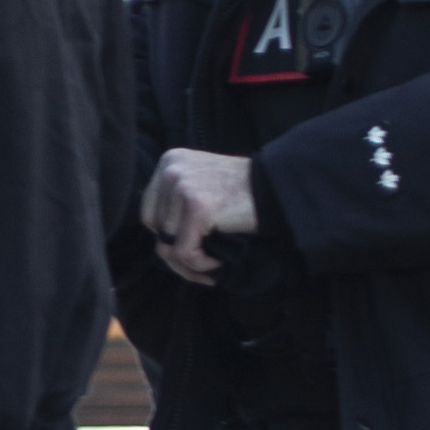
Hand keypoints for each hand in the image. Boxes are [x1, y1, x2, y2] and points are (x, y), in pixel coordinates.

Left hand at [140, 146, 262, 285]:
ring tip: (211, 266)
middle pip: (155, 230)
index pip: (149, 213)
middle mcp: (171, 171)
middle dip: (176, 255)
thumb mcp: (203, 185)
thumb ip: (176, 204)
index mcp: (169, 163)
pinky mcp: (198, 206)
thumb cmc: (245, 194)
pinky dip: (201, 265)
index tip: (190, 250)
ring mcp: (183, 187)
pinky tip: (218, 261)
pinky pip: (185, 252)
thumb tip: (159, 244)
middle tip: (200, 266)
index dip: (167, 238)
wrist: (281, 189)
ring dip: (189, 265)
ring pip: (168, 245)